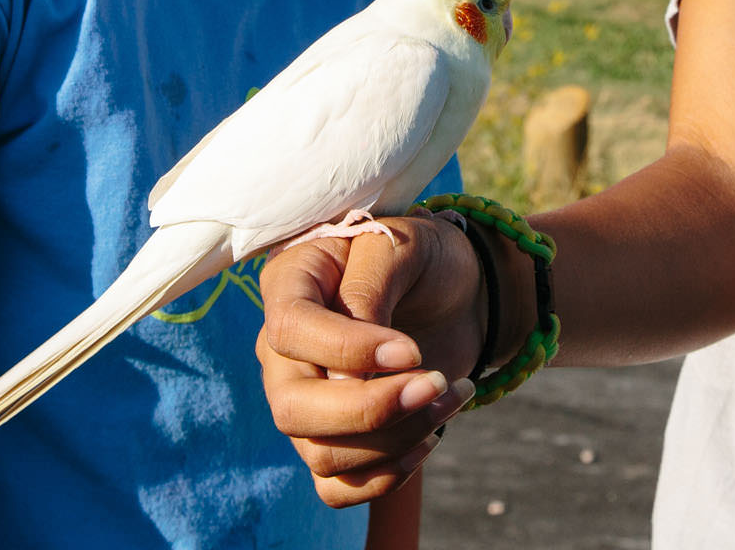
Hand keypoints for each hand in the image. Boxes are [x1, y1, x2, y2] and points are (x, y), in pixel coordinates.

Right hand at [256, 215, 483, 505]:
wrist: (450, 287)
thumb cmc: (420, 256)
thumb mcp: (400, 246)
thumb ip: (369, 292)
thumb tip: (349, 380)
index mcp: (290, 285)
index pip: (291, 330)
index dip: (349, 350)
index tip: (414, 351)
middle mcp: (283, 352)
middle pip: (293, 410)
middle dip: (372, 410)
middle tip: (438, 383)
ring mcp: (304, 402)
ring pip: (322, 455)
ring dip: (398, 438)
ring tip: (451, 395)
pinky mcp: (333, 439)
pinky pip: (337, 488)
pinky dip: (389, 475)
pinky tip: (431, 434)